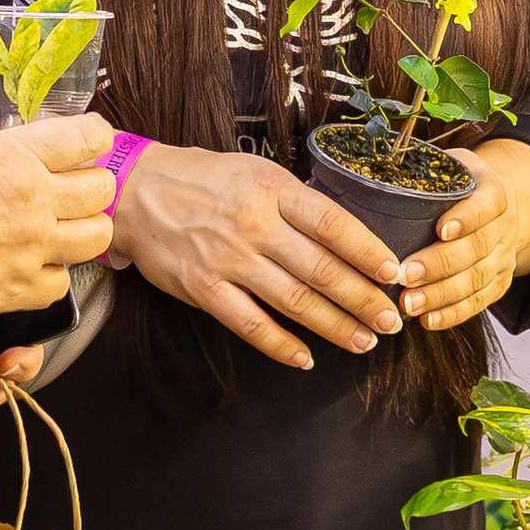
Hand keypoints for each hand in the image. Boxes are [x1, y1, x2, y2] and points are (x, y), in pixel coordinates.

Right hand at [0, 116, 114, 312]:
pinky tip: (32, 268)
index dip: (93, 138)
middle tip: (73, 187)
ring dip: (85, 231)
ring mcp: (34, 247)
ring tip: (63, 229)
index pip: (85, 137)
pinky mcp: (23, 289)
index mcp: (13, 156)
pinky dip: (52, 276)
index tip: (89, 141)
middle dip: (91, 186)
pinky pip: (61, 282)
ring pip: (96, 237)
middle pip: (100, 189)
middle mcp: (35, 200)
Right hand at [109, 141, 403, 370]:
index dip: (368, 251)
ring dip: (334, 326)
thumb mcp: (255, 171)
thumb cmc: (201, 180)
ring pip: (295, 301)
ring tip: (363, 341)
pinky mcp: (204, 289)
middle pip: (322, 269)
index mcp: (273, 190)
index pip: (334, 224)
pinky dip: (282, 346)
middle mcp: (255, 225)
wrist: (135, 191)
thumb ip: (296, 201)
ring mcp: (229, 260)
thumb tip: (345, 234)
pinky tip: (305, 358)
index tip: (394, 273)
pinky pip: (251, 325)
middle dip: (363, 299)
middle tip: (391, 319)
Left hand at [397, 139, 529, 331]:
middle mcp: (504, 226)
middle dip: (440, 264)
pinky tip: (428, 320)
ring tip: (409, 303)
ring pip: (477, 280)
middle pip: (477, 248)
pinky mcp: (499, 282)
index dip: (467, 218)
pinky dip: (454, 314)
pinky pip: (480, 302)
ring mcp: (504, 256)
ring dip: (441, 295)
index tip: (440, 229)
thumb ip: (422, 172)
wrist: (499, 205)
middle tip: (406, 274)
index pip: (487, 204)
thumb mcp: (451, 165)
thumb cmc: (460, 185)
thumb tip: (368, 177)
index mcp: (493, 190)